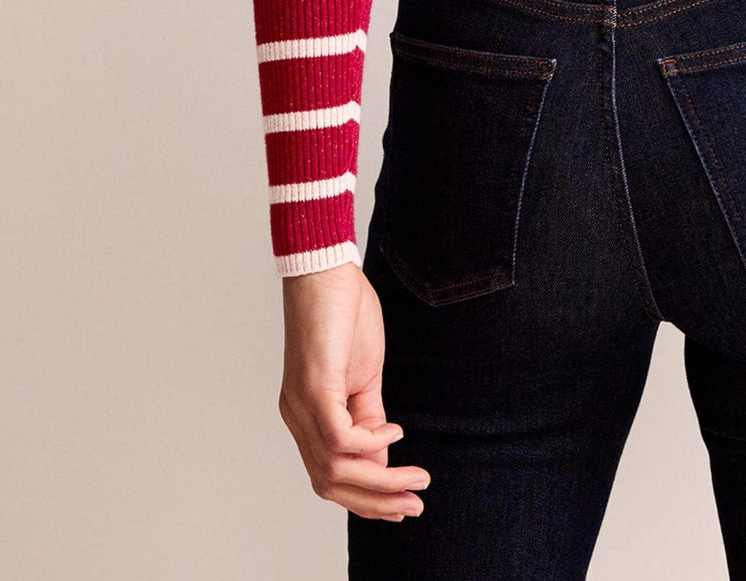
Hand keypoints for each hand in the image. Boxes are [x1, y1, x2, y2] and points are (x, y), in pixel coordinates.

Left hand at [278, 261, 431, 521]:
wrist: (325, 270)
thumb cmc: (344, 314)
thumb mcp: (363, 374)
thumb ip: (369, 415)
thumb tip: (383, 457)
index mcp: (306, 416)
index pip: (330, 476)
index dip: (365, 497)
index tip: (402, 505)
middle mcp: (297, 418)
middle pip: (330, 483)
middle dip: (375, 502)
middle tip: (413, 508)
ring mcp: (302, 405)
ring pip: (336, 469)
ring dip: (380, 481)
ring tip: (417, 480)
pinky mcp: (315, 388)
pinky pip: (339, 438)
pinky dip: (370, 443)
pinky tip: (396, 431)